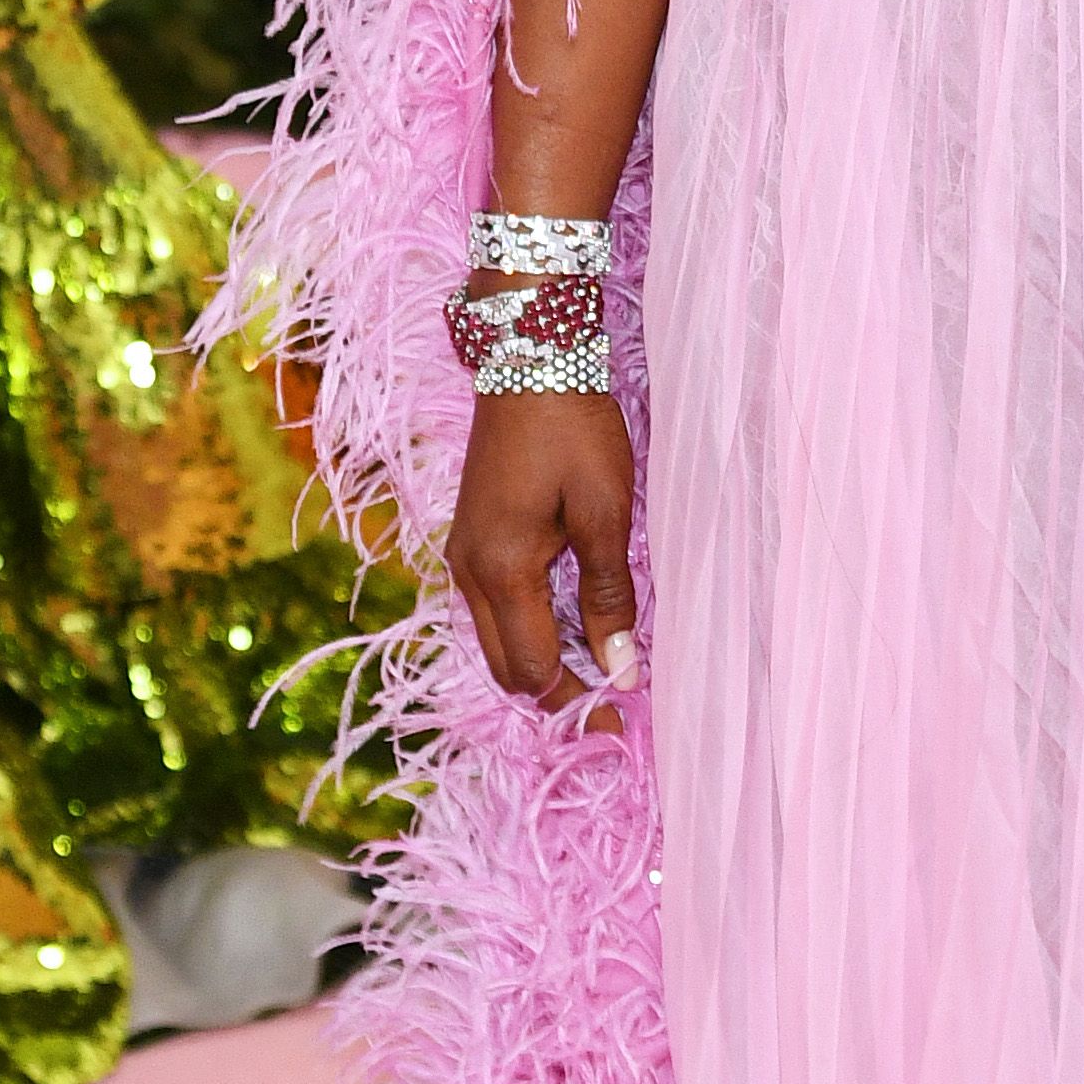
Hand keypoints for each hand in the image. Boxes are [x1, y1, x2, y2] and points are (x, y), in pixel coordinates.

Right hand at [446, 386, 639, 705]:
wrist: (527, 360)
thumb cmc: (574, 431)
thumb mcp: (605, 514)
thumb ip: (609, 598)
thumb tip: (622, 669)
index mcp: (501, 571)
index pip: (532, 670)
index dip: (575, 704)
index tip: (619, 724)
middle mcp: (467, 573)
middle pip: (505, 668)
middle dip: (554, 696)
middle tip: (611, 708)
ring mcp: (461, 555)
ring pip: (495, 641)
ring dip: (540, 663)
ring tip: (597, 671)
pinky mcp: (469, 538)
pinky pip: (492, 609)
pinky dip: (528, 630)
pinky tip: (570, 626)